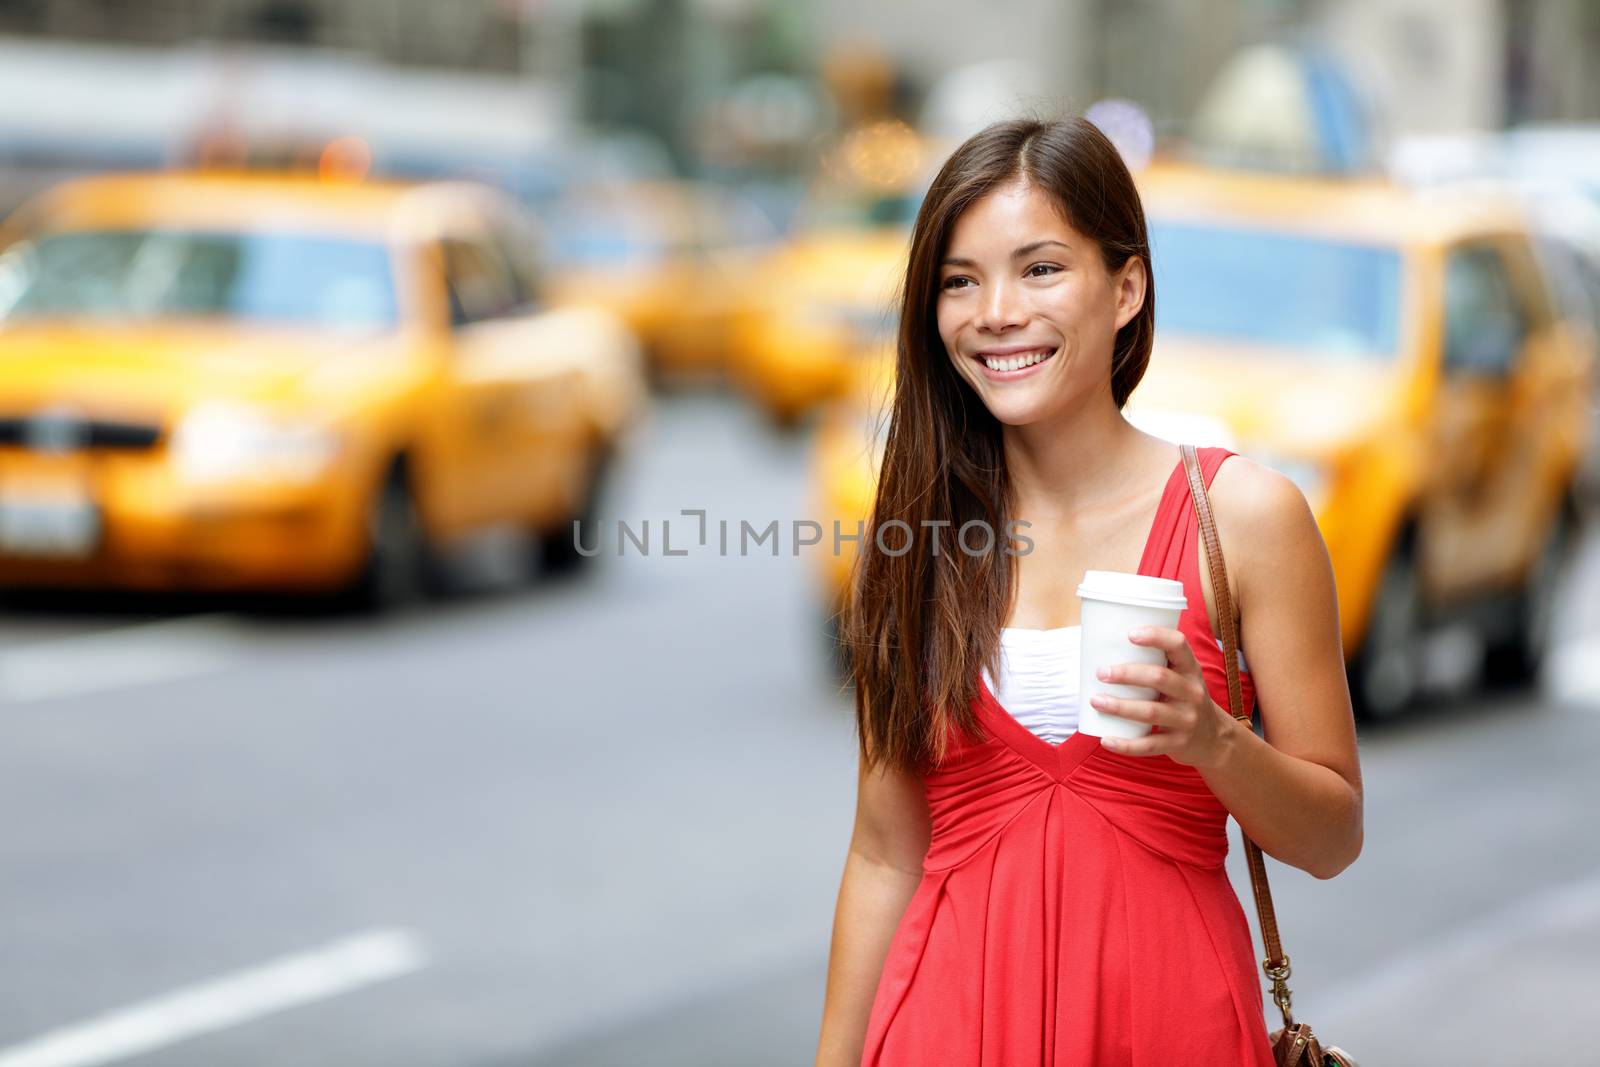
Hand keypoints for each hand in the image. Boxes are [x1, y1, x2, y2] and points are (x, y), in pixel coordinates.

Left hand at [1089, 625, 1236, 768]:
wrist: (1214, 739)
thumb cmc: (1184, 700)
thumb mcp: (1182, 678)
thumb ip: (1157, 664)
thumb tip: (1104, 648)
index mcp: (1190, 669)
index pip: (1178, 645)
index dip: (1156, 636)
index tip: (1130, 634)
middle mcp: (1192, 692)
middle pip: (1159, 677)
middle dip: (1126, 674)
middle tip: (1101, 673)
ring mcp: (1186, 719)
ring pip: (1150, 712)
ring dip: (1120, 707)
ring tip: (1095, 700)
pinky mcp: (1178, 743)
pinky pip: (1149, 745)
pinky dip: (1125, 744)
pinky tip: (1106, 740)